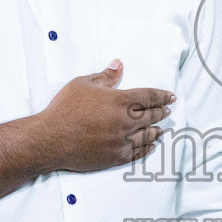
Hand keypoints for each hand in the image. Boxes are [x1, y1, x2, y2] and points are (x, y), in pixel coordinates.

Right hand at [37, 60, 173, 172]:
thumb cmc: (64, 108)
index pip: (150, 96)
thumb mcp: (83, 84)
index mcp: (121, 101)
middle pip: (152, 116)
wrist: (50, 138)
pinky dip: (147, 148)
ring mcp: (122, 141)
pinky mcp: (116, 157)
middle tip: (167, 111)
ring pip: (147, 136)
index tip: (171, 97)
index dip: (162, 96)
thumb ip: (105, 76)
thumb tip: (118, 64)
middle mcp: (126, 121)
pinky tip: (151, 146)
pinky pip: (138, 153)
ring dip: (157, 131)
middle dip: (162, 112)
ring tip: (161, 129)